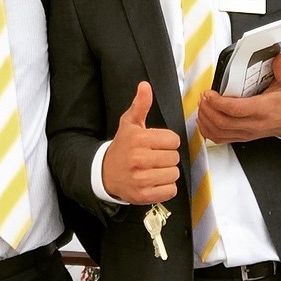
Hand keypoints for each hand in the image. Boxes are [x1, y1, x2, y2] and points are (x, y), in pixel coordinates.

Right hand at [102, 82, 179, 204]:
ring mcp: (141, 179)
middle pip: (174, 157)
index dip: (167, 141)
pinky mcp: (144, 195)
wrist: (106, 173)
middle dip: (167, 156)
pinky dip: (166, 187)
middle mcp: (139, 159)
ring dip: (167, 172)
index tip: (157, 143)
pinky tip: (154, 181)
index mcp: (139, 139)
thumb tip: (145, 85)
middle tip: (154, 156)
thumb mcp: (129, 123)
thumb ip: (140, 104)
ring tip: (154, 168)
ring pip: (174, 174)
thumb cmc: (122, 146)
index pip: (173, 140)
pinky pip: (170, 190)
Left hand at [197, 54, 280, 142]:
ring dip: (205, 119)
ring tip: (202, 105)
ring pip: (219, 132)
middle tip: (203, 97)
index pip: (236, 110)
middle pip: (223, 123)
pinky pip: (220, 139)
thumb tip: (279, 59)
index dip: (219, 102)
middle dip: (208, 109)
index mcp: (263, 110)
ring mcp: (246, 133)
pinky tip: (204, 120)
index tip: (209, 93)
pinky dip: (208, 131)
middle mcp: (253, 124)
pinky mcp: (242, 137)